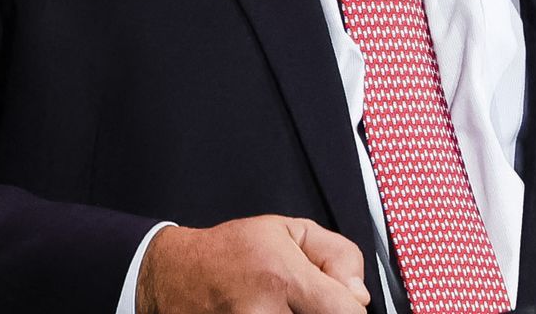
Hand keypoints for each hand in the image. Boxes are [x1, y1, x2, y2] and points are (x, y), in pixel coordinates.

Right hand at [138, 215, 371, 313]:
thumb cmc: (232, 251)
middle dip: (325, 313)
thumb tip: (358, 294)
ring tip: (283, 305)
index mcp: (283, 278)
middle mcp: (264, 313)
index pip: (346, 312)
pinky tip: (270, 311)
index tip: (339, 298)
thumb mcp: (289, 230)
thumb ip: (337, 254)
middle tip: (307, 300)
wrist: (176, 275)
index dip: (349, 305)